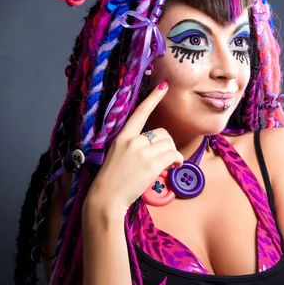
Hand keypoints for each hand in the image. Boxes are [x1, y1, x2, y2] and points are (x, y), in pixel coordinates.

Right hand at [85, 82, 183, 214]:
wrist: (106, 198)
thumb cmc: (112, 180)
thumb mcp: (118, 155)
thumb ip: (134, 146)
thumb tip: (157, 147)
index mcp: (122, 136)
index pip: (140, 112)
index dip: (153, 98)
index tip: (164, 86)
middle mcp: (132, 140)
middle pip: (162, 133)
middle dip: (167, 145)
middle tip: (163, 159)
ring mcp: (141, 152)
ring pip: (169, 144)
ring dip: (172, 155)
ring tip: (167, 165)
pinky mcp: (151, 163)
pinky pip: (172, 155)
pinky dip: (176, 161)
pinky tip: (173, 167)